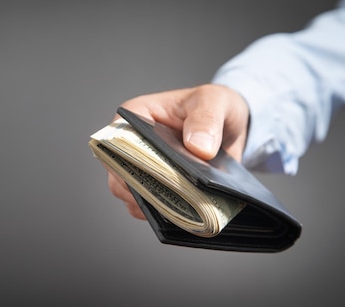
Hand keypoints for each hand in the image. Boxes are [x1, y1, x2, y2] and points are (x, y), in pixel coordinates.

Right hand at [107, 84, 249, 219]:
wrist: (230, 127)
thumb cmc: (213, 105)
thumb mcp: (214, 101)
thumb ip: (207, 119)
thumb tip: (198, 148)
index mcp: (134, 116)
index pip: (114, 140)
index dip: (124, 159)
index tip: (147, 174)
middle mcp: (130, 145)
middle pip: (119, 174)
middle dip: (142, 188)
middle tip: (172, 197)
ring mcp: (141, 169)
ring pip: (132, 195)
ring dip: (154, 204)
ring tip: (183, 208)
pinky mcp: (155, 188)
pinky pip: (150, 209)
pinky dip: (165, 214)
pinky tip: (187, 214)